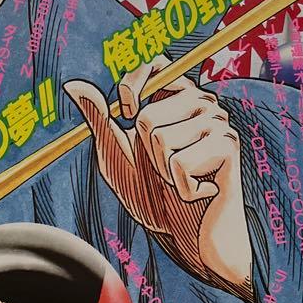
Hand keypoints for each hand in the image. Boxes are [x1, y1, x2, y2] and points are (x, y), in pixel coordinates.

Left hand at [65, 56, 252, 300]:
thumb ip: (99, 120)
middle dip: (144, 153)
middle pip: (146, 116)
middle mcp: (202, 103)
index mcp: (176, 98)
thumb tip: (73, 85)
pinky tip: (199, 191)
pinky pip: (179, 163)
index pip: (154, 63)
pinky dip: (181, 187)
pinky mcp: (229, 147)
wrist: (192, 238)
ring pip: (160, 139)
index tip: (125, 116)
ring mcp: (218, 123)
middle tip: (165, 170)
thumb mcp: (117, 157)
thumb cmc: (156, 197)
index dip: (132, 85)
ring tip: (182, 181)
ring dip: (162, 172)